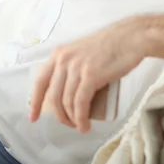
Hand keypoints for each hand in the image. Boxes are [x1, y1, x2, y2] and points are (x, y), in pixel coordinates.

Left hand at [28, 18, 146, 132]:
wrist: (131, 37)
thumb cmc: (111, 46)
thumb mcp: (82, 52)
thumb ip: (72, 66)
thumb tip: (67, 92)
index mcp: (59, 54)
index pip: (40, 81)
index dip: (34, 102)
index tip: (32, 117)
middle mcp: (64, 60)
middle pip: (54, 96)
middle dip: (60, 115)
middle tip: (69, 124)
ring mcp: (77, 67)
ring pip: (66, 102)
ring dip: (72, 120)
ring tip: (81, 126)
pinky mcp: (91, 75)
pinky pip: (80, 103)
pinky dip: (81, 118)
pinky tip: (85, 125)